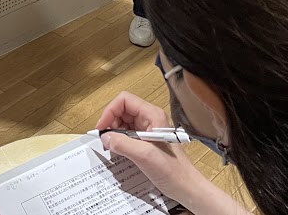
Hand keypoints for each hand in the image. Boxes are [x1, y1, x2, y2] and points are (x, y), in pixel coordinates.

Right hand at [95, 92, 206, 207]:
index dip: (110, 111)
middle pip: (123, 110)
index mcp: (153, 115)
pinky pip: (128, 134)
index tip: (102, 128)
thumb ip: (122, 144)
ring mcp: (148, 129)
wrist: (186, 187)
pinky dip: (119, 140)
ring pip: (124, 122)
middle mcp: (150, 119)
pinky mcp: (146, 141)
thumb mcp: (144, 155)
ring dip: (114, 131)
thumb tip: (104, 137)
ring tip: (110, 146)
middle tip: (104, 139)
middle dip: (110, 122)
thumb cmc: (172, 170)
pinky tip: (118, 150)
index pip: (125, 100)